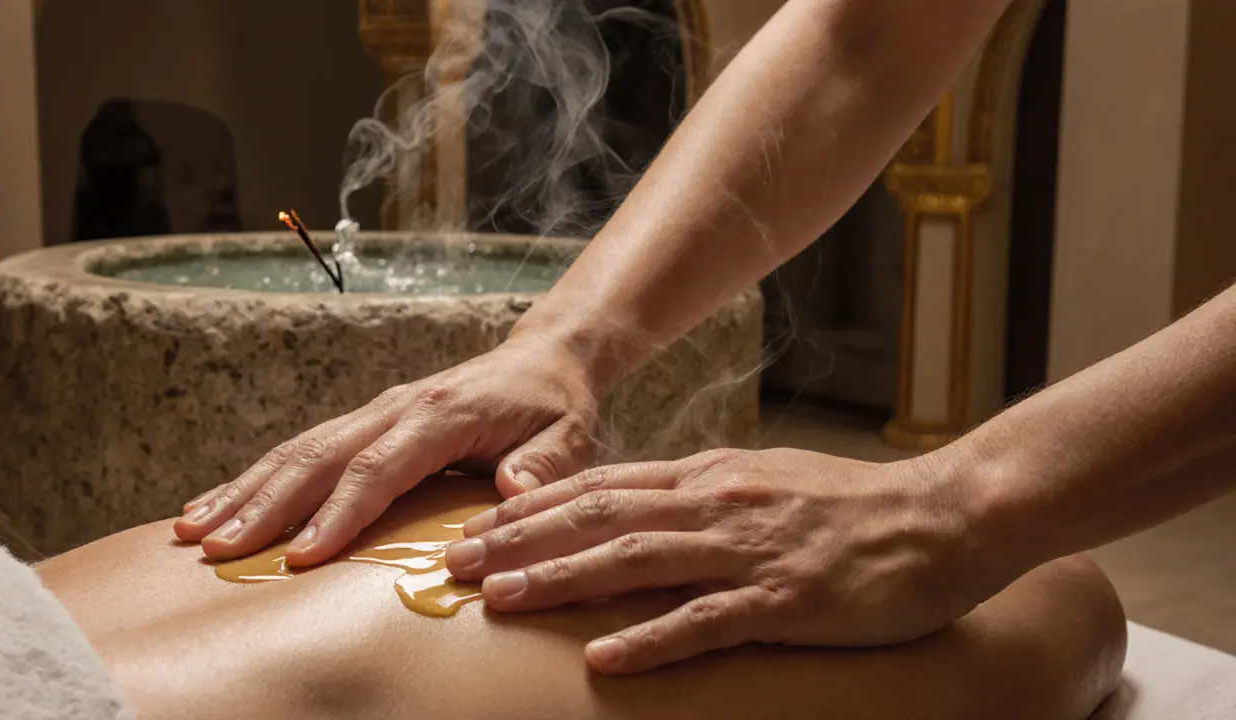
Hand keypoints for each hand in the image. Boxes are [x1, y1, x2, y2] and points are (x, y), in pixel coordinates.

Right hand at [172, 335, 600, 565]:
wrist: (544, 359)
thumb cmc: (556, 406)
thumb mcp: (569, 436)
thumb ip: (542, 466)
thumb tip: (510, 494)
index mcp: (442, 414)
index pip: (380, 467)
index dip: (339, 513)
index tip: (302, 557)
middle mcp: (397, 408)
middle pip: (320, 458)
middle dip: (266, 506)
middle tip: (218, 551)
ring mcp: (376, 411)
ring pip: (298, 451)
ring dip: (245, 492)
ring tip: (194, 533)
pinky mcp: (365, 422)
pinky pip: (303, 450)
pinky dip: (255, 478)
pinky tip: (214, 505)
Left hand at [445, 448, 991, 674]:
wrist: (944, 515)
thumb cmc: (853, 506)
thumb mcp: (765, 481)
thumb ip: (702, 494)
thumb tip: (640, 510)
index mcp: (710, 476)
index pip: (602, 486)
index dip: (532, 508)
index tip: (477, 527)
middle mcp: (717, 504)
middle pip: (601, 517)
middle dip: (521, 541)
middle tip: (457, 563)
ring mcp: (750, 550)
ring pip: (638, 560)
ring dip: (563, 580)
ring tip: (503, 600)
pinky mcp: (787, 599)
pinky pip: (708, 621)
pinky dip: (653, 639)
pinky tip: (605, 658)